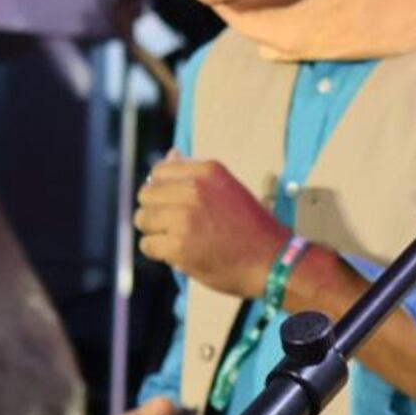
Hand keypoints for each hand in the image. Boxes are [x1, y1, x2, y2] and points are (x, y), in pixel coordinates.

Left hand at [135, 157, 291, 294]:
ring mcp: (185, 217)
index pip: (159, 172)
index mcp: (208, 171)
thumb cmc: (250, 227)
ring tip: (175, 240)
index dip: (161, 190)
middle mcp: (194, 189)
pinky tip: (177, 254)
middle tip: (173, 226)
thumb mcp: (227, 189)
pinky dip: (158, 251)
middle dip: (155, 211)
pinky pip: (148, 244)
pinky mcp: (178, 245)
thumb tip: (170, 153)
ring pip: (142, 219)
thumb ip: (195, 173)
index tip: (173, 205)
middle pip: (146, 195)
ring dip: (154, 232)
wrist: (273, 260)